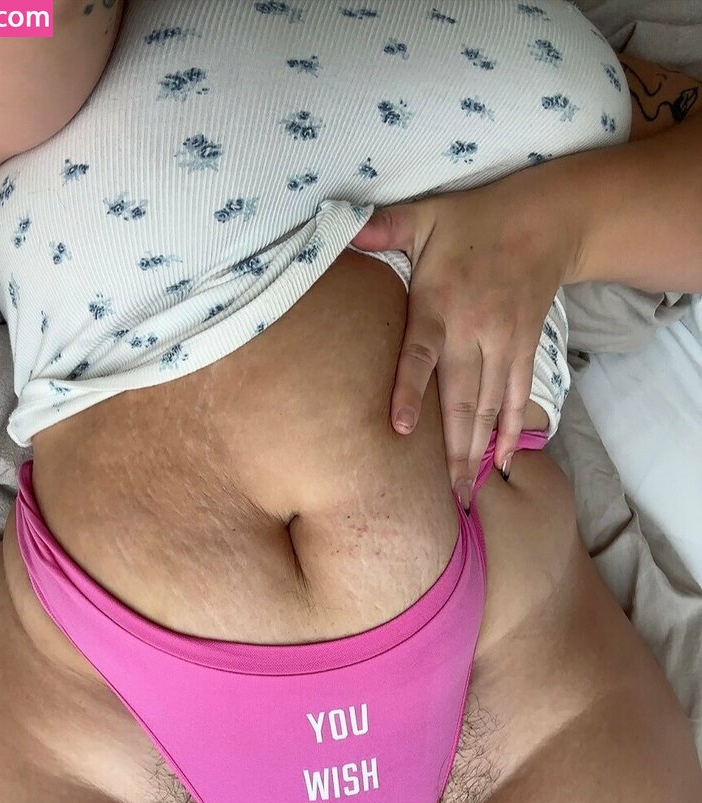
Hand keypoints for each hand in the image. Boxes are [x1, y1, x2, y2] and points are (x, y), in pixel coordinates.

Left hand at [351, 167, 582, 503]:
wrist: (548, 220)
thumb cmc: (476, 220)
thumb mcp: (426, 214)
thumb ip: (386, 226)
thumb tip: (346, 226)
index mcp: (439, 304)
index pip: (420, 353)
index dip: (410, 390)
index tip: (401, 430)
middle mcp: (473, 330)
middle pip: (461, 398)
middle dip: (452, 450)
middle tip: (444, 496)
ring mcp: (504, 343)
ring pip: (490, 406)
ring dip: (477, 450)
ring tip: (467, 491)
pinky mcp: (525, 347)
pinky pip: (518, 396)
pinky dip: (512, 430)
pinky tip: (503, 462)